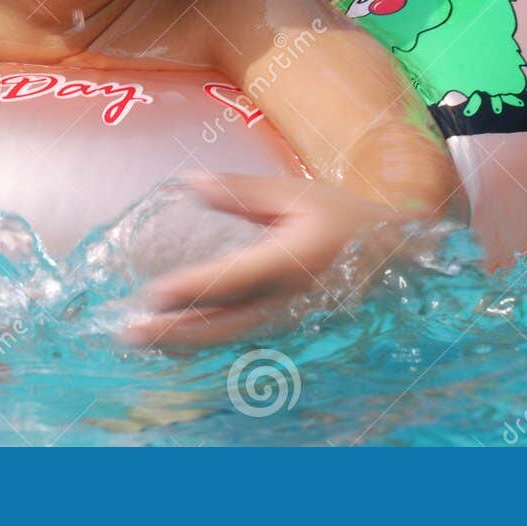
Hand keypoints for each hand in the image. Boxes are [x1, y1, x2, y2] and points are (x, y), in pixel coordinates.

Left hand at [122, 173, 413, 350]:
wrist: (394, 255)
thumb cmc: (341, 217)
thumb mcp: (294, 193)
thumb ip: (242, 192)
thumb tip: (191, 183)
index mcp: (291, 261)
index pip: (235, 279)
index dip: (194, 289)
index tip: (155, 295)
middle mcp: (287, 299)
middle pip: (225, 322)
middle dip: (177, 331)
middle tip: (132, 334)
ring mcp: (288, 318)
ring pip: (230, 336)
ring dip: (186, 341)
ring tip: (143, 340)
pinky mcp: (287, 326)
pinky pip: (240, 336)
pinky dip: (206, 340)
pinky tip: (176, 340)